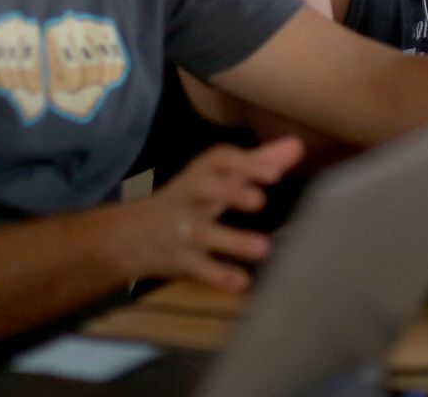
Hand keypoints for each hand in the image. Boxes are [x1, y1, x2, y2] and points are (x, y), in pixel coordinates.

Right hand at [118, 136, 303, 291]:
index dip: (247, 164)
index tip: (275, 173)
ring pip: (202, 233)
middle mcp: (190, 196)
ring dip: (232, 241)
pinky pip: (196, 268)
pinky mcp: (177, 258)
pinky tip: (241, 282)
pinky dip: (217, 276)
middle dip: (230, 192)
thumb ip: (258, 163)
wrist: (129, 236)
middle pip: (205, 188)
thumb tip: (298, 146)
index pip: (220, 159)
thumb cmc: (190, 199)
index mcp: (203, 172)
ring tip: (263, 248)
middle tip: (260, 201)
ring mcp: (181, 229)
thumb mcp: (218, 178)